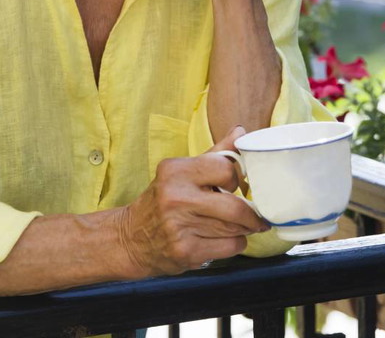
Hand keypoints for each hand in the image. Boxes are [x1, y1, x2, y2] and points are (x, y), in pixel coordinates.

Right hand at [115, 126, 267, 276]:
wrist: (130, 239)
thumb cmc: (162, 201)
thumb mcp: (182, 172)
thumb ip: (215, 153)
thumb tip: (241, 132)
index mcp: (175, 171)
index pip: (225, 169)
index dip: (237, 179)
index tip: (237, 186)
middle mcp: (176, 198)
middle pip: (235, 206)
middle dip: (251, 213)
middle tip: (254, 215)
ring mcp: (180, 227)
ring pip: (236, 229)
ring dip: (243, 229)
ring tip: (237, 226)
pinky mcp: (187, 252)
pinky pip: (230, 246)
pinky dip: (234, 243)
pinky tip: (221, 240)